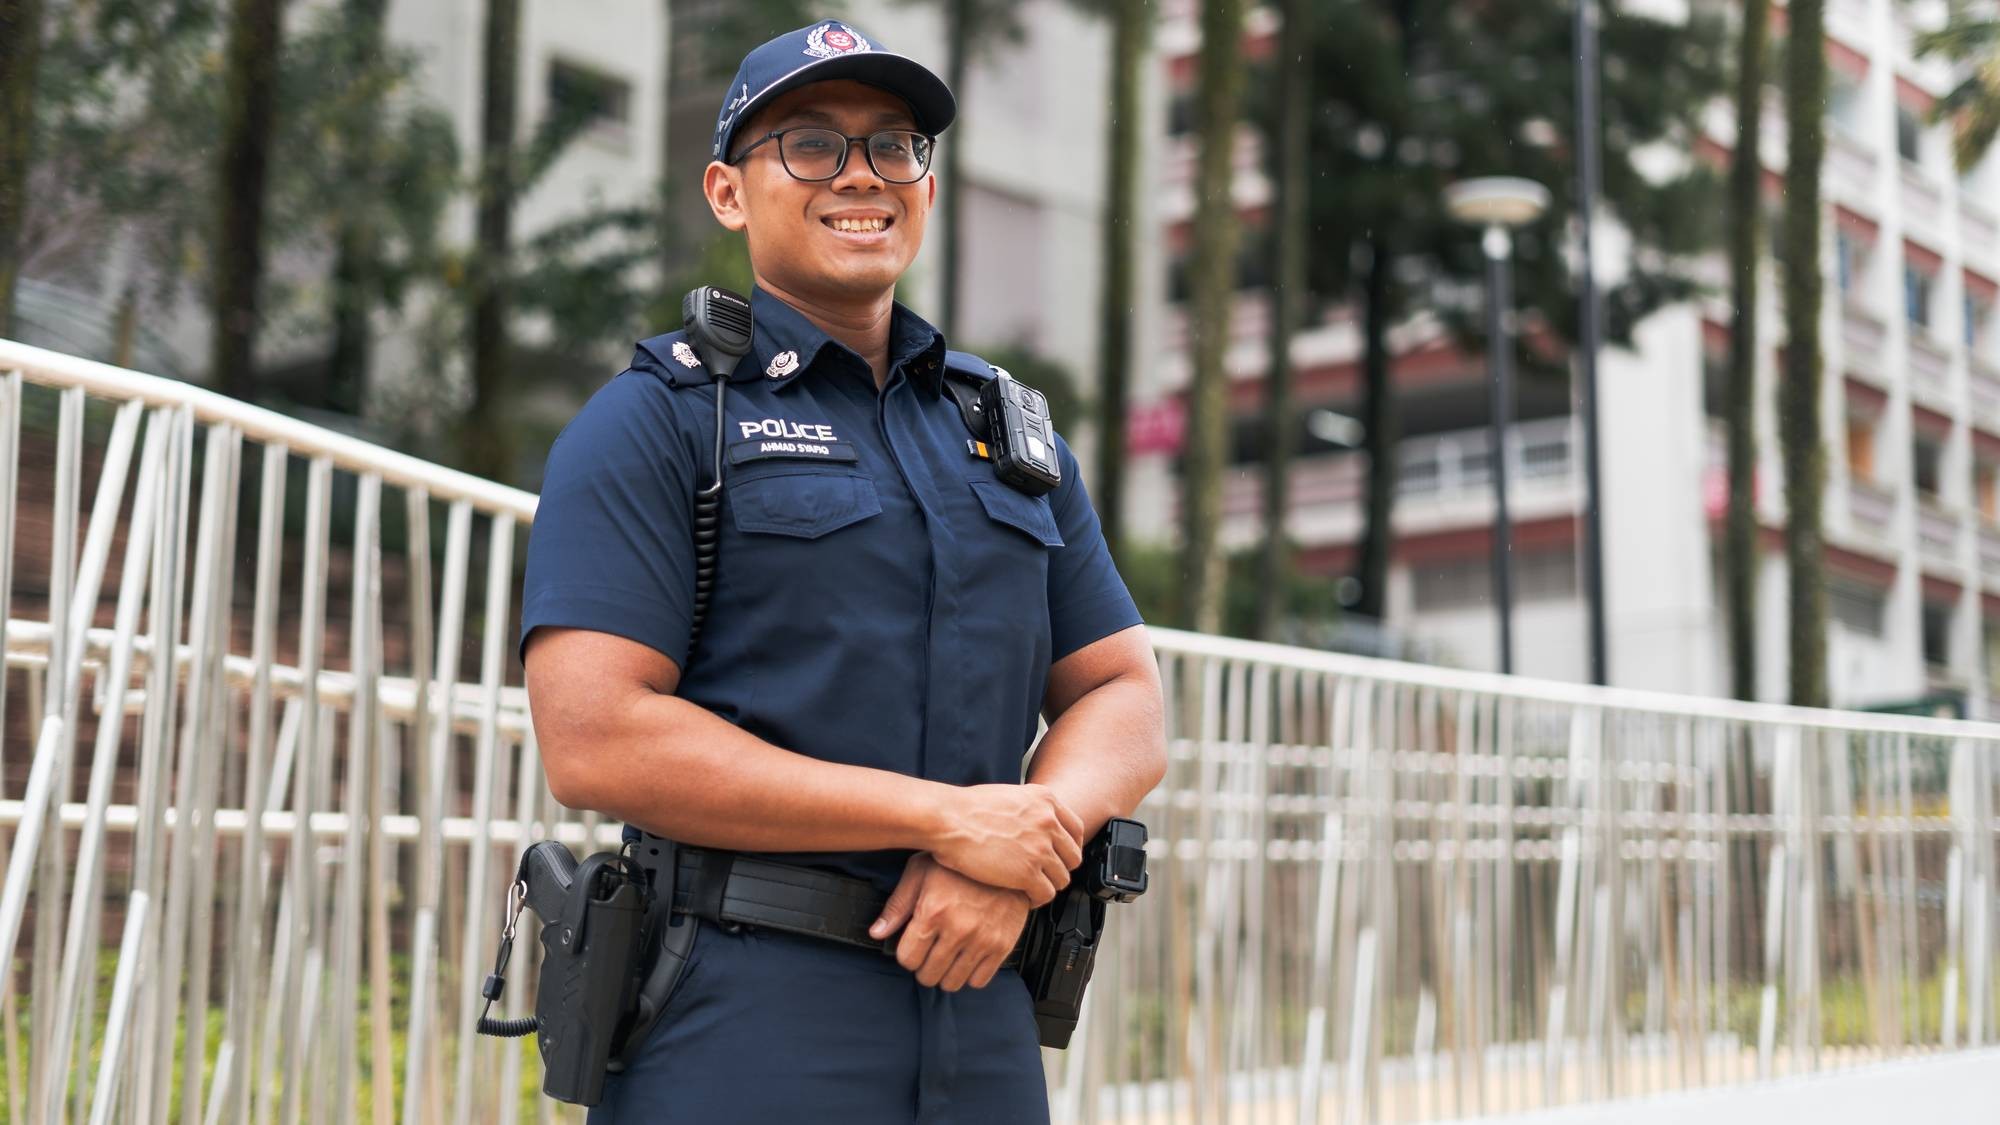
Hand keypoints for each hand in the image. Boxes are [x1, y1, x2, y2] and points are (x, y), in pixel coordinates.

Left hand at [870, 854, 1031, 990]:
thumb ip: (897, 905)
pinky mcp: (1003, 945)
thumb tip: (876, 933)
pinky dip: (970, 974)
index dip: (907, 954)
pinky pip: (979, 981)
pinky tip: (967, 956)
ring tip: (948, 954)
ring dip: (946, 973)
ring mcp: (982, 940)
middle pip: (928, 975)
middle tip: (930, 950)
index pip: (907, 959)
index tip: (913, 945)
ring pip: (952, 983)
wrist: (1006, 855)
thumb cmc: (959, 864)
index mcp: (933, 911)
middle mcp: (958, 929)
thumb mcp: (920, 872)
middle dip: (924, 966)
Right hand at [930, 783, 1084, 906]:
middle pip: (1072, 856)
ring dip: (1048, 885)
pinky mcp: (1027, 872)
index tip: (1062, 855)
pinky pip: (1046, 893)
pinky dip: (1037, 899)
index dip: (1070, 846)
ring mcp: (1040, 848)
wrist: (947, 820)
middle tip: (1045, 874)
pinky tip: (1024, 897)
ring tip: (1032, 887)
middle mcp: (1048, 822)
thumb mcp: (1008, 795)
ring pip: (1062, 877)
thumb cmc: (965, 808)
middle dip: (1060, 868)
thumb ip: (1028, 809)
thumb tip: (1031, 822)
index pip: (1076, 829)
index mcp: (1045, 800)